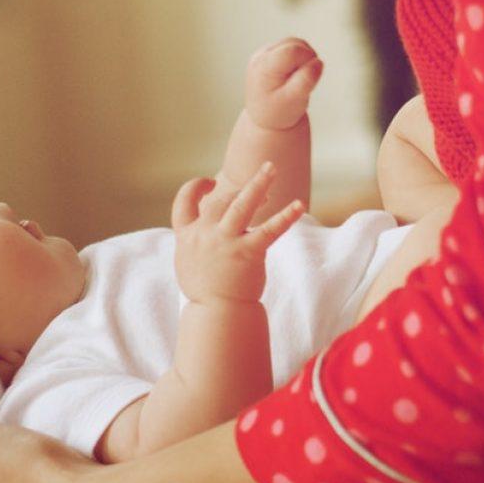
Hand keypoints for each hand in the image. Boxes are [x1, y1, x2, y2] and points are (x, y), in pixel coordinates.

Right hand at [170, 163, 303, 303]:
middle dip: (242, 189)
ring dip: (258, 184)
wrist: (217, 315)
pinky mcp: (247, 253)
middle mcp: (204, 235)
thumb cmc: (206, 289)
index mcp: (187, 236)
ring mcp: (225, 243)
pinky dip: (286, 216)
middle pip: (222, 200)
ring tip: (271, 167)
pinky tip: (299, 206)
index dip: (195, 188)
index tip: (210, 183)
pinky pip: (269, 230)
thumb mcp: (189, 260)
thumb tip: (205, 221)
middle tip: (264, 184)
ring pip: (241, 204)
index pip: (183, 203)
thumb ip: (195, 238)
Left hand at [244, 37, 322, 129]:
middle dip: (307, 60)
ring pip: (295, 42)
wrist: (266, 117)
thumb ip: (305, 82)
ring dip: (304, 57)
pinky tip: (296, 74)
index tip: (309, 79)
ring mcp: (265, 52)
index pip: (292, 52)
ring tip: (299, 79)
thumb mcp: (293, 101)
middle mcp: (261, 56)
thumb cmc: (278, 112)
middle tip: (302, 82)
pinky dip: (300, 57)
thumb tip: (318, 62)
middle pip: (295, 44)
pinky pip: (292, 45)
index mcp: (263, 68)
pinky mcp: (272, 52)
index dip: (308, 61)